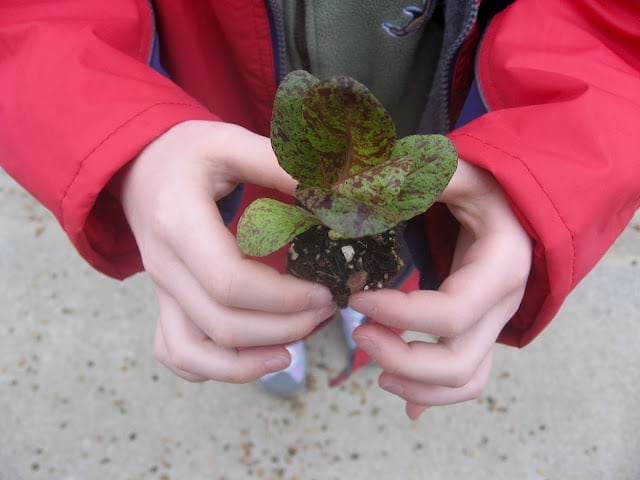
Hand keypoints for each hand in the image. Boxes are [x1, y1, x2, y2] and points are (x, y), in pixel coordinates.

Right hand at [115, 120, 334, 382]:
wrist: (140, 166)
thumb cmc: (188, 153)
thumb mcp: (230, 142)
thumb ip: (278, 163)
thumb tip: (336, 190)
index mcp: (179, 223)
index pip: (229, 281)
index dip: (283, 297)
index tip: (324, 291)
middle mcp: (164, 266)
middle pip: (221, 323)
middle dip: (283, 327)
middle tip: (326, 310)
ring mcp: (161, 290)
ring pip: (194, 351)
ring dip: (250, 361)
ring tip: (295, 348)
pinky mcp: (165, 302)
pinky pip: (177, 352)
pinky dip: (215, 368)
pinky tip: (254, 358)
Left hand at [348, 159, 531, 418]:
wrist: (517, 209)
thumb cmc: (488, 188)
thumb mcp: (463, 173)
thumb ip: (425, 176)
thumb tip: (367, 185)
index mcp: (501, 267)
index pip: (452, 312)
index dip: (400, 315)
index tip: (357, 299)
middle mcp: (502, 305)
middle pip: (458, 361)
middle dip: (402, 358)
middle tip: (358, 334)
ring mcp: (495, 325)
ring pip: (466, 380)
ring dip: (416, 384)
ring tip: (374, 368)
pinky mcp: (481, 332)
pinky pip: (467, 376)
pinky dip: (434, 394)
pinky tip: (405, 401)